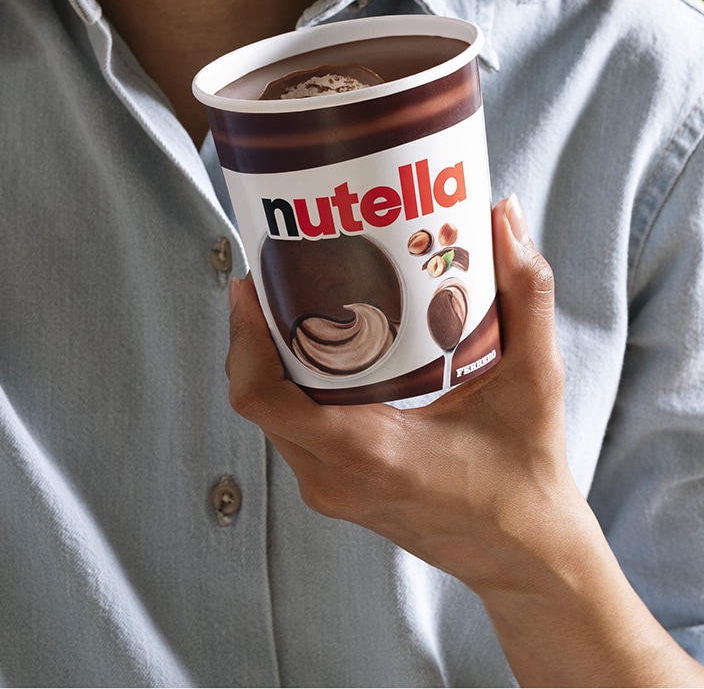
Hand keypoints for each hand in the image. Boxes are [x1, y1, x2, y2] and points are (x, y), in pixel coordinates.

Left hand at [226, 195, 574, 592]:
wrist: (528, 562)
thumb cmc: (530, 478)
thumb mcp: (535, 381)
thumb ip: (526, 294)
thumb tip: (506, 216)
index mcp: (370, 451)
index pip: (261, 397)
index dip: (243, 337)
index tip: (251, 285)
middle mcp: (334, 476)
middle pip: (254, 395)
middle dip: (253, 332)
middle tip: (274, 273)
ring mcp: (328, 489)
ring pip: (267, 414)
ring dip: (266, 358)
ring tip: (289, 300)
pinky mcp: (333, 491)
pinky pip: (286, 430)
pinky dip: (286, 386)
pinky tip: (313, 348)